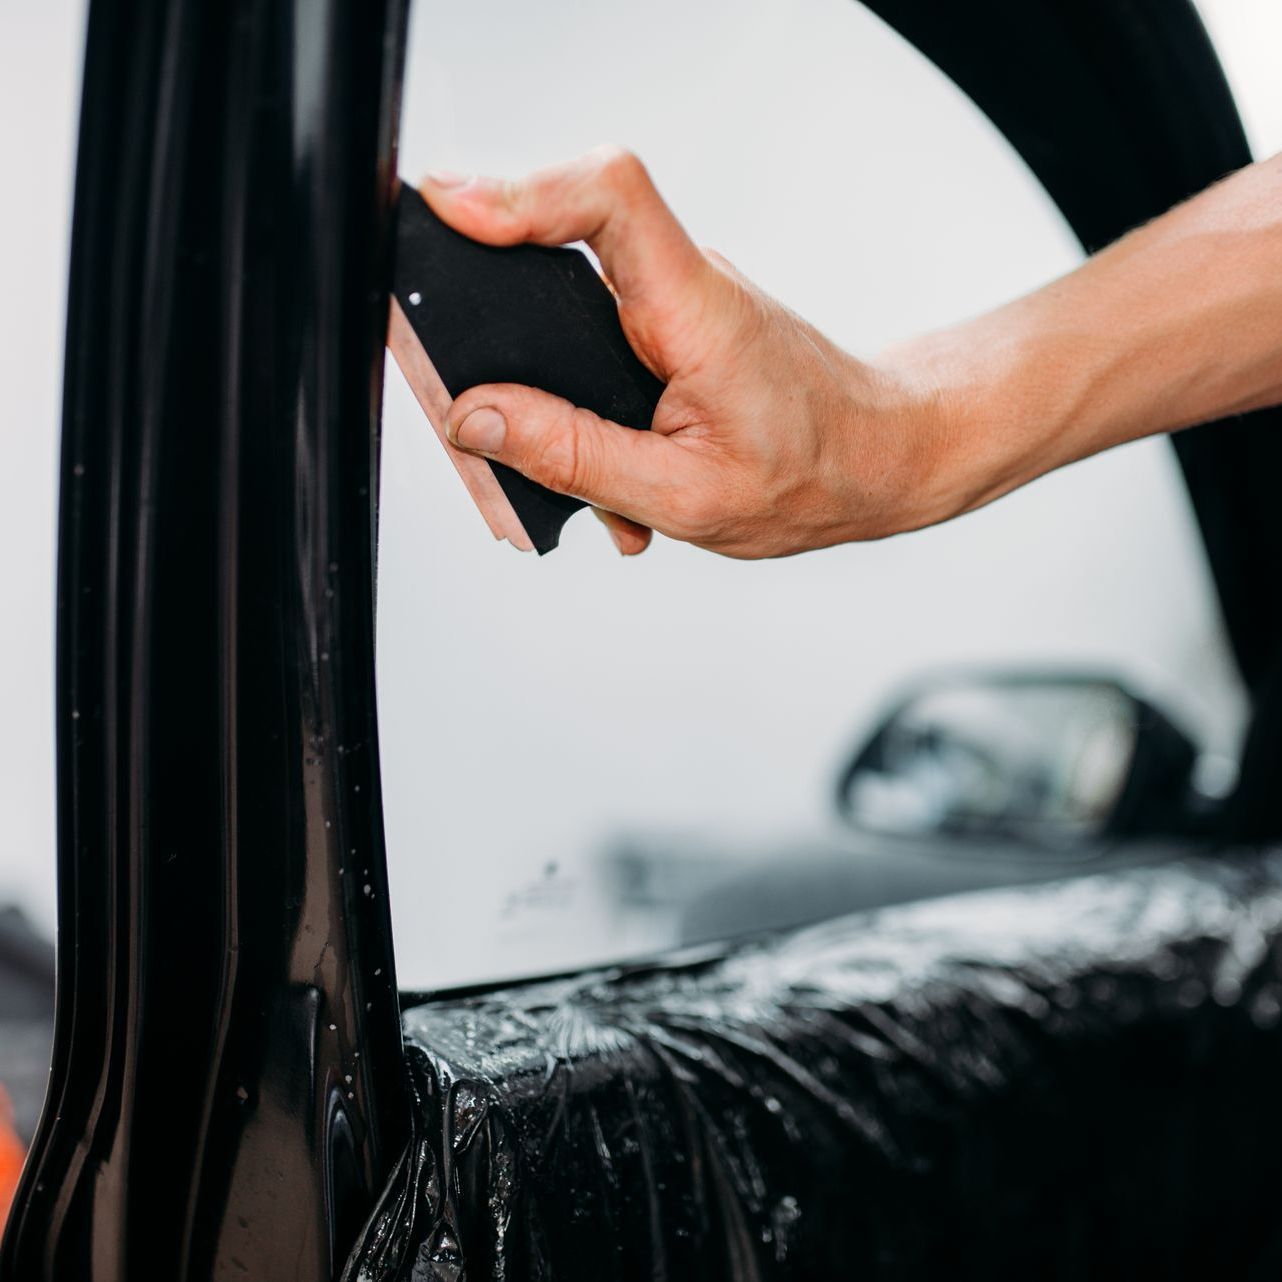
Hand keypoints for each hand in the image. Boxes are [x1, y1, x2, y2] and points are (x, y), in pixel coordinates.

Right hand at [419, 147, 954, 557]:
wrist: (877, 458)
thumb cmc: (810, 475)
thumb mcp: (685, 495)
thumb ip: (574, 455)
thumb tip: (478, 420)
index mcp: (697, 311)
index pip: (609, 200)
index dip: (522, 191)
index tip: (449, 209)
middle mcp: (681, 286)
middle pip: (557, 247)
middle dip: (488, 318)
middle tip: (454, 395)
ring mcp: (670, 303)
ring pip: (563, 303)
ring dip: (530, 381)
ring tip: (530, 462)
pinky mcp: (663, 327)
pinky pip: (588, 339)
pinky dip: (568, 400)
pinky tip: (584, 461)